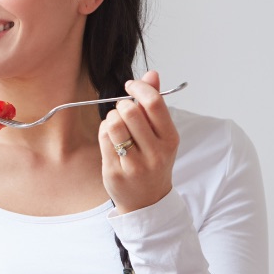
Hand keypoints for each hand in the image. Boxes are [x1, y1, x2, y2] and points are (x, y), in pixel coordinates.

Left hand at [98, 70, 179, 214]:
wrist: (147, 201)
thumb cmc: (153, 161)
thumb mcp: (162, 135)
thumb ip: (155, 104)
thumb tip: (151, 73)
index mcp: (170, 139)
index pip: (154, 104)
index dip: (139, 88)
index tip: (130, 85)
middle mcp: (156, 152)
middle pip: (131, 111)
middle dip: (122, 105)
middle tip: (123, 111)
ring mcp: (135, 164)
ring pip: (114, 124)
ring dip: (111, 118)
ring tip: (116, 125)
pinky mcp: (116, 171)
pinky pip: (103, 138)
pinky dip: (104, 132)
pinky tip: (111, 138)